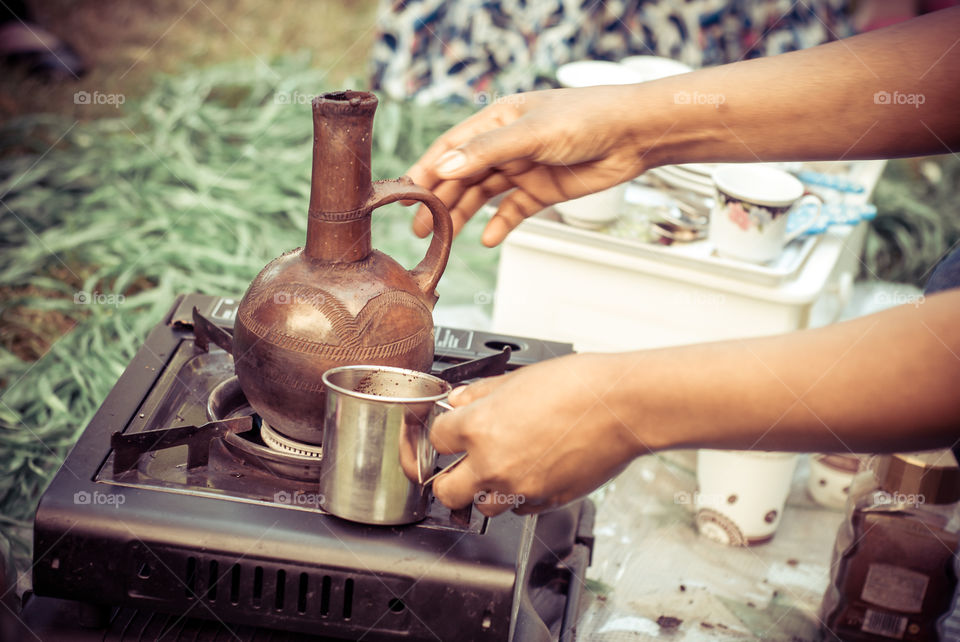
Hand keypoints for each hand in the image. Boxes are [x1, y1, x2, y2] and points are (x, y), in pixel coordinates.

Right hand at [406, 86, 651, 246]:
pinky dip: (500, 225)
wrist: (634, 135)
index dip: (427, 169)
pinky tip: (489, 239)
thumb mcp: (531, 133)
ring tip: (443, 237)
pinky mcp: (542, 191)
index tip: (406, 193)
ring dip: (463, 215)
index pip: (451, 148)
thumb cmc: (587, 118)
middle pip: (463, 175)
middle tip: (420, 227)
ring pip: (483, 195)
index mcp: (497, 121)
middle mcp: (506, 145)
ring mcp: (524, 168)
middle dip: (440, 200)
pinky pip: (513, 211)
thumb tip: (444, 168)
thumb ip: (487, 153)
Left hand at [429, 353, 644, 515]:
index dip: (445, 433)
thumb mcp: (517, 379)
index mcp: (479, 427)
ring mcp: (520, 488)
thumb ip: (481, 394)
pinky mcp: (548, 501)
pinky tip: (532, 473)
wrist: (622, 406)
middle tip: (460, 467)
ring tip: (503, 470)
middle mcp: (493, 463)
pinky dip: (520, 496)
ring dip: (486, 491)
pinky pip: (521, 508)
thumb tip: (459, 401)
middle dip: (449, 479)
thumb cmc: (578, 386)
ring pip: (483, 507)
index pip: (437, 439)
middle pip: (446, 491)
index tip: (453, 431)